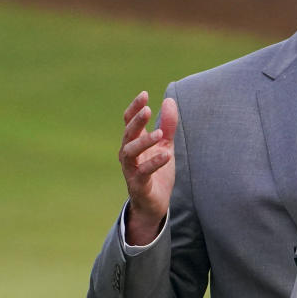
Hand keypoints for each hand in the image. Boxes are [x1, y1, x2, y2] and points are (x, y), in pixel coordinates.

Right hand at [118, 91, 177, 244]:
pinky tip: (166, 155)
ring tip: (159, 134)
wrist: (154, 203)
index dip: (135, 108)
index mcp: (134, 142)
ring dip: (144, 142)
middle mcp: (128, 154)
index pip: (129, 121)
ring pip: (130, 152)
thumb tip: (169, 100)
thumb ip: (167, 125)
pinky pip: (143, 172)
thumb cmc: (157, 171)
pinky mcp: (138, 184)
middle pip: (128, 134)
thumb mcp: (165, 145)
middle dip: (136, 122)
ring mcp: (131, 169)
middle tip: (147, 110)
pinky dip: (154, 163)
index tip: (144, 94)